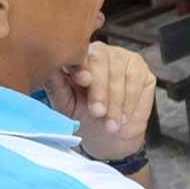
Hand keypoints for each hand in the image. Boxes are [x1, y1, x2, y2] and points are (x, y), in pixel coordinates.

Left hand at [44, 42, 156, 159]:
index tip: (82, 82)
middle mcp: (103, 52)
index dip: (83, 67)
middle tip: (98, 112)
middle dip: (101, 89)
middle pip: (102, 61)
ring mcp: (125, 58)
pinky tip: (123, 117)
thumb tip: (46, 69)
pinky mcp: (142, 70)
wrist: (109, 136)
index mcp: (80, 56)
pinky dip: (130, 102)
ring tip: (111, 123)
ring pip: (120, 74)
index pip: (81, 54)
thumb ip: (57, 85)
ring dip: (116, 102)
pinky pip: (137, 82)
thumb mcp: (66, 104)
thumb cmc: (84, 116)